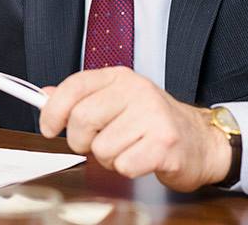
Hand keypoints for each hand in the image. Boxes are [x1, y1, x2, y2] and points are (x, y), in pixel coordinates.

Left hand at [38, 67, 230, 191]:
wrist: (202, 141)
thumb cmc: (154, 123)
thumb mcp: (117, 102)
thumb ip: (81, 98)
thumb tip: (45, 95)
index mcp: (120, 78)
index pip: (74, 86)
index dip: (53, 110)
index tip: (49, 128)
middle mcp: (136, 91)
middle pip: (82, 120)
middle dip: (82, 141)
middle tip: (96, 144)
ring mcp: (152, 116)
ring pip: (101, 148)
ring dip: (109, 158)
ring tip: (127, 149)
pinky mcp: (164, 144)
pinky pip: (123, 165)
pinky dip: (127, 169)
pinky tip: (141, 159)